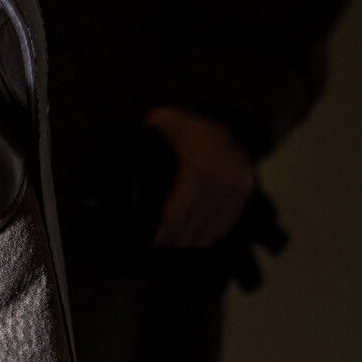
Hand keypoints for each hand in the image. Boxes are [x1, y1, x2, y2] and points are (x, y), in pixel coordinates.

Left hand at [146, 106, 256, 249]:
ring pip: (207, 233)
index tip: (149, 237)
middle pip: (190, 229)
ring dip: (189, 239)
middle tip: (160, 239)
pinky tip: (193, 230)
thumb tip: (117, 157)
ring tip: (174, 237)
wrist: (227, 122)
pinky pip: (223, 228)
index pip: (174, 215)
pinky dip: (207, 233)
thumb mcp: (164, 122)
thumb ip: (143, 139)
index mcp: (199, 167)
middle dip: (172, 238)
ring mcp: (236, 188)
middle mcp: (222, 180)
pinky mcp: (245, 195)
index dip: (160, 232)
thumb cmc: (189, 128)